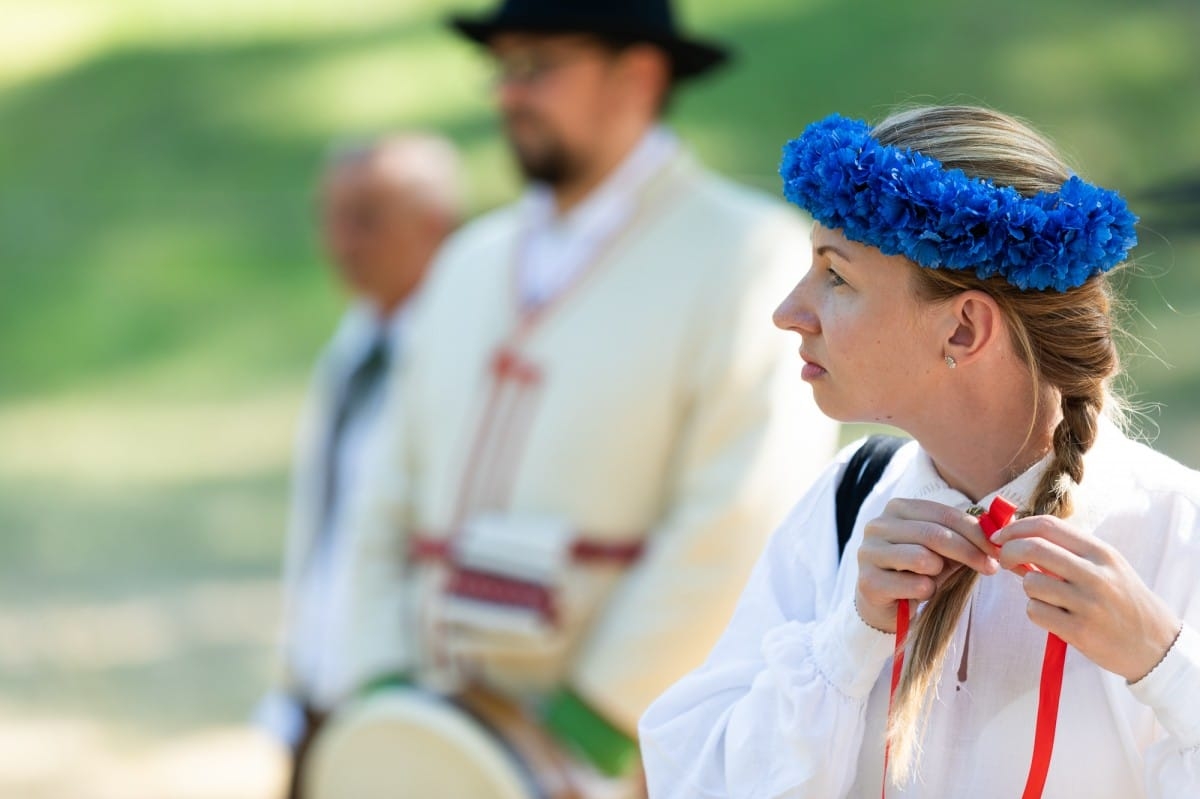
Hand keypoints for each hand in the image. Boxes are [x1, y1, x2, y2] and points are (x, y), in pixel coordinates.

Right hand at [855, 498, 1000, 632]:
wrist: (885, 603)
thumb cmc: (917, 570)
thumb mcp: (942, 549)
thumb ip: (963, 535)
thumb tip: (1000, 526)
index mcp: (897, 508)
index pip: (944, 514)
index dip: (976, 532)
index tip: (998, 548)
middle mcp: (878, 525)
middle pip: (935, 534)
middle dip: (970, 552)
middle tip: (991, 567)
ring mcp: (868, 553)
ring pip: (923, 558)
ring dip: (940, 573)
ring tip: (934, 579)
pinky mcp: (868, 581)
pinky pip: (915, 585)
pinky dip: (926, 592)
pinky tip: (919, 593)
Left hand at [991, 516, 1180, 681]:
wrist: (1155, 643)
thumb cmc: (1122, 599)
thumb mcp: (1106, 566)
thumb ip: (1068, 551)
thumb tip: (1016, 539)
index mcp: (1101, 552)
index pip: (1047, 526)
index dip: (1016, 528)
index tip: (1001, 536)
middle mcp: (1095, 574)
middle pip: (1033, 548)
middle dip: (1009, 552)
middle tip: (1005, 560)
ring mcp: (1088, 603)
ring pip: (1031, 583)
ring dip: (1028, 589)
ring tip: (1047, 597)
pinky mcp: (1080, 631)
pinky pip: (1035, 612)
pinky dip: (1036, 612)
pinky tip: (1054, 617)